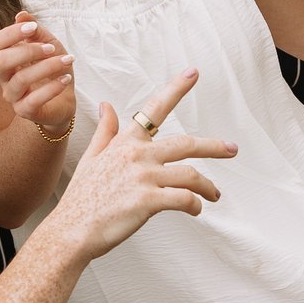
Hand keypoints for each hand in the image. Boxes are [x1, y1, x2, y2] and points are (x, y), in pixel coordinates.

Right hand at [0, 16, 74, 139]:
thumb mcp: (49, 44)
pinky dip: (52, 88)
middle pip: (1, 61)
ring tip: (67, 61)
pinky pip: (33, 101)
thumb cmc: (52, 69)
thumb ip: (36, 31)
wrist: (63, 98)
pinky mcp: (25, 111)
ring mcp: (12, 96)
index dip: (10, 33)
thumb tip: (21, 15)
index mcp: (5, 58)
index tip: (32, 27)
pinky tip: (66, 79)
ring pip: (20, 80)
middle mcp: (3, 77)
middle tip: (51, 48)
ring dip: (46, 67)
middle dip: (27, 51)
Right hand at [45, 70, 234, 257]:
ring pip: (190, 175)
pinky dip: (195, 205)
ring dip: (207, 186)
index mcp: (126, 142)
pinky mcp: (147, 201)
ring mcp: (143, 177)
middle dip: (213, 146)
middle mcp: (138, 155)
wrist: (71, 230)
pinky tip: (196, 209)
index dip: (176, 88)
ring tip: (214, 195)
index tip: (194, 72)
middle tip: (232, 149)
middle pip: (186, 144)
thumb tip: (107, 104)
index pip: (154, 108)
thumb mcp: (91, 157)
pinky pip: (183, 198)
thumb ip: (105, 131)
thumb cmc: (81, 197)